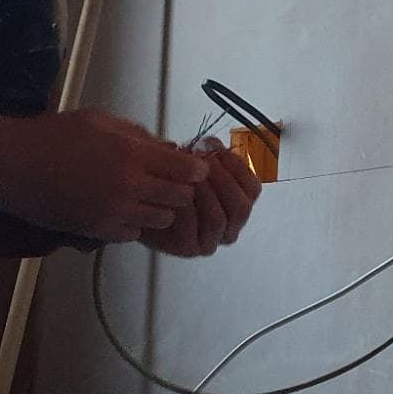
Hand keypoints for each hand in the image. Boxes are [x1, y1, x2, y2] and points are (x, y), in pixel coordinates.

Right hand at [0, 109, 207, 243]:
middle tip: (167, 181)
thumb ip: (138, 135)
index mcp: (133, 153)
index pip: (189, 169)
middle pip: (182, 197)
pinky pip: (135, 233)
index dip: (193, 167)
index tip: (189, 166)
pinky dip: (135, 223)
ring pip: (162, 219)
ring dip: (159, 208)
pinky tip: (120, 209)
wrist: (10, 165)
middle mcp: (130, 186)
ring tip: (142, 196)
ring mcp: (115, 212)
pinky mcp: (99, 231)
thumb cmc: (53, 135)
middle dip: (180, 188)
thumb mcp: (100, 121)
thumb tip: (166, 147)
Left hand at [138, 137, 262, 257]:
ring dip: (203, 193)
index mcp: (238, 206)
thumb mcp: (191, 166)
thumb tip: (208, 144)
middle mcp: (229, 227)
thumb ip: (205, 156)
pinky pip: (191, 229)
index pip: (253, 188)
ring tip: (187, 176)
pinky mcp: (188, 249)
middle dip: (221, 180)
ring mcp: (210, 241)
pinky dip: (184, 208)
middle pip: (240, 207)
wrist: (139, 206)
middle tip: (200, 163)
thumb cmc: (169, 185)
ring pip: (218, 219)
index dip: (236, 166)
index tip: (213, 148)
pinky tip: (174, 193)